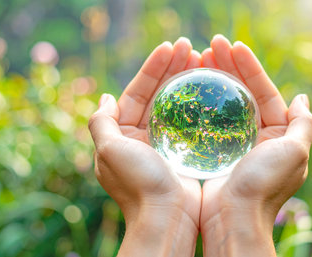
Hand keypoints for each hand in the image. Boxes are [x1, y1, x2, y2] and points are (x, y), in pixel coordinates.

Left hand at [88, 37, 201, 256]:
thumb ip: (101, 123)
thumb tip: (105, 98)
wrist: (167, 219)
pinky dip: (197, 105)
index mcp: (121, 134)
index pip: (136, 92)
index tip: (170, 48)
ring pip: (174, 106)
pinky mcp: (183, 153)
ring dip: (185, 83)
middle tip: (190, 48)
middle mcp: (140, 137)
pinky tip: (210, 89)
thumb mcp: (110, 150)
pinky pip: (189, 122)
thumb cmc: (139, 185)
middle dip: (171, 70)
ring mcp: (163, 145)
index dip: (152, 69)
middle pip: (156, 95)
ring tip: (202, 61)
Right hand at [199, 35, 311, 256]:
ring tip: (198, 59)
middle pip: (243, 94)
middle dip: (230, 67)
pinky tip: (189, 87)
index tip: (233, 46)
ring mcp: (234, 144)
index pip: (265, 92)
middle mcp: (258, 136)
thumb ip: (303, 124)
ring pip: (223, 104)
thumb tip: (302, 97)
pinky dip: (200, 102)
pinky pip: (207, 121)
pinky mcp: (214, 151)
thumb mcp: (295, 152)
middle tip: (211, 45)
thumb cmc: (264, 186)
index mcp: (278, 133)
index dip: (250, 67)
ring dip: (213, 80)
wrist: (233, 220)